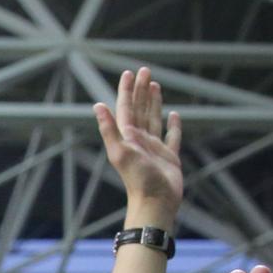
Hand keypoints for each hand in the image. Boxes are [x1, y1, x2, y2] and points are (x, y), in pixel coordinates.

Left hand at [93, 67, 182, 221]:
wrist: (155, 202)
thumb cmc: (137, 179)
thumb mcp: (120, 152)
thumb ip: (109, 129)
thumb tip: (97, 105)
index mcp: (128, 137)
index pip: (126, 108)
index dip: (126, 90)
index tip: (128, 72)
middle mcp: (140, 140)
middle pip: (140, 109)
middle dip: (141, 90)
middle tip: (145, 70)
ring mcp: (155, 148)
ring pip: (154, 119)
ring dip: (154, 102)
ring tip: (155, 85)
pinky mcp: (169, 157)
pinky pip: (172, 137)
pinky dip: (174, 125)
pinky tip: (175, 115)